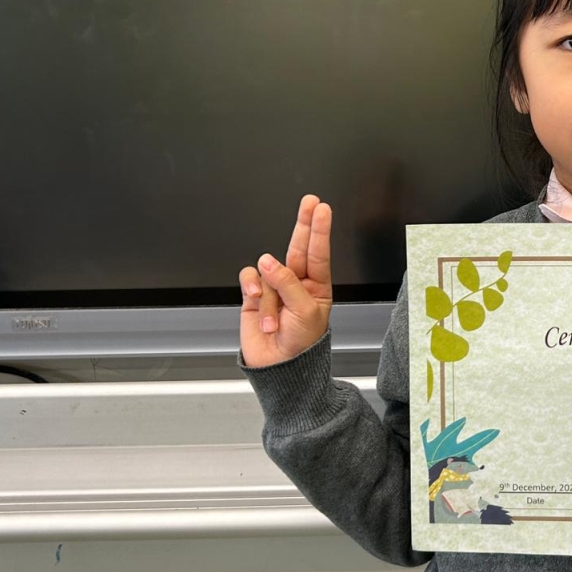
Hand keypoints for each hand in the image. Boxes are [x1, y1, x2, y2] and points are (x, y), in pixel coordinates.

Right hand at [238, 194, 332, 368]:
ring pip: (269, 269)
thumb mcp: (305, 312)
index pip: (318, 252)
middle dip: (304, 224)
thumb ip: (288, 284)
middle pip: (298, 247)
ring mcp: (274, 288)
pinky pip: (250, 278)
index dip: (319, 230)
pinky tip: (256, 302)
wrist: (279, 368)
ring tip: (274, 314)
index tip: (321, 209)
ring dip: (270, 291)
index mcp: (317, 287)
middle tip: (310, 203)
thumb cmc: (301, 344)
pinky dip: (252, 288)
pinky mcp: (253, 295)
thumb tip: (268, 262)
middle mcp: (296, 283)